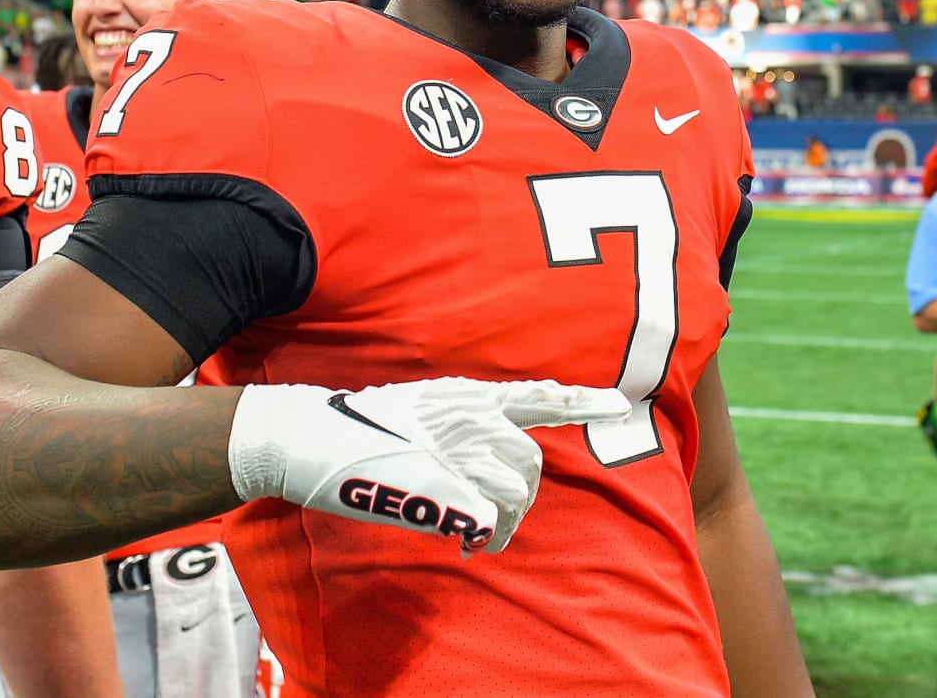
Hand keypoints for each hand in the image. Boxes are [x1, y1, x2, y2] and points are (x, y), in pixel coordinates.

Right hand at [228, 378, 630, 554]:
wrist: (316, 436)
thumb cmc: (362, 427)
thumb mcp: (421, 408)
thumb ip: (461, 424)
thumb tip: (488, 463)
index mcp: (469, 396)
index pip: (537, 396)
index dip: (581, 400)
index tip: (620, 405)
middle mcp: (474, 420)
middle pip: (530, 464)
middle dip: (521, 495)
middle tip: (495, 518)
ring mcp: (463, 453)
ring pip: (516, 496)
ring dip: (504, 523)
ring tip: (477, 533)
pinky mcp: (450, 487)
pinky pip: (490, 522)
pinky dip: (484, 536)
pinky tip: (464, 539)